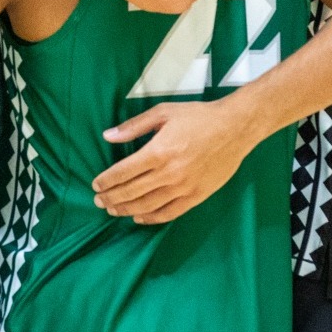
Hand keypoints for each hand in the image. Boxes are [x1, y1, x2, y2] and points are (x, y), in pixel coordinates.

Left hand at [90, 100, 264, 223]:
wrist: (235, 128)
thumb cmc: (198, 117)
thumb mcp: (163, 112)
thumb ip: (134, 126)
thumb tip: (108, 136)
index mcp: (158, 151)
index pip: (124, 172)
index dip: (107, 181)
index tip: (96, 185)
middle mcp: (169, 173)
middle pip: (132, 191)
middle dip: (111, 198)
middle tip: (98, 201)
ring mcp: (184, 187)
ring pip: (148, 205)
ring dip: (127, 210)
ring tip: (113, 210)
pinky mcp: (197, 196)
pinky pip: (170, 213)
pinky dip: (152, 218)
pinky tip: (139, 218)